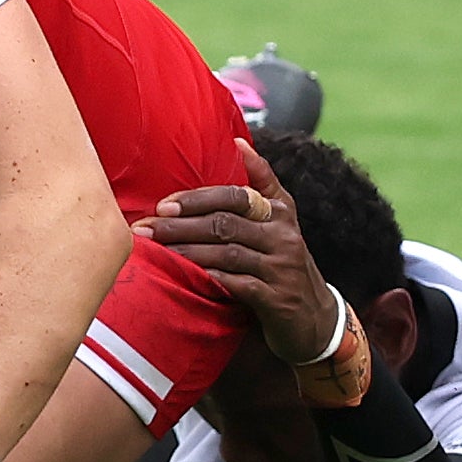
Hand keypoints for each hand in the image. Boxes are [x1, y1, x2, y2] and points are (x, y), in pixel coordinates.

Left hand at [142, 141, 372, 405]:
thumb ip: (260, 184)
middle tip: (145, 228)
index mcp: (281, 210)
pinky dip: (209, 278)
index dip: (198, 198)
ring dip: (186, 251)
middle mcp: (284, 235)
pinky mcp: (278, 299)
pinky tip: (184, 277)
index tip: (164, 203)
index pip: (236, 195)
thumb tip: (238, 142)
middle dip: (180, 225)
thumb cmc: (282, 263)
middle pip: (225, 223)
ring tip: (155, 252)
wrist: (316, 318)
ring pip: (227, 252)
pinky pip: (237, 283)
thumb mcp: (279, 221)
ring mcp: (282, 268)